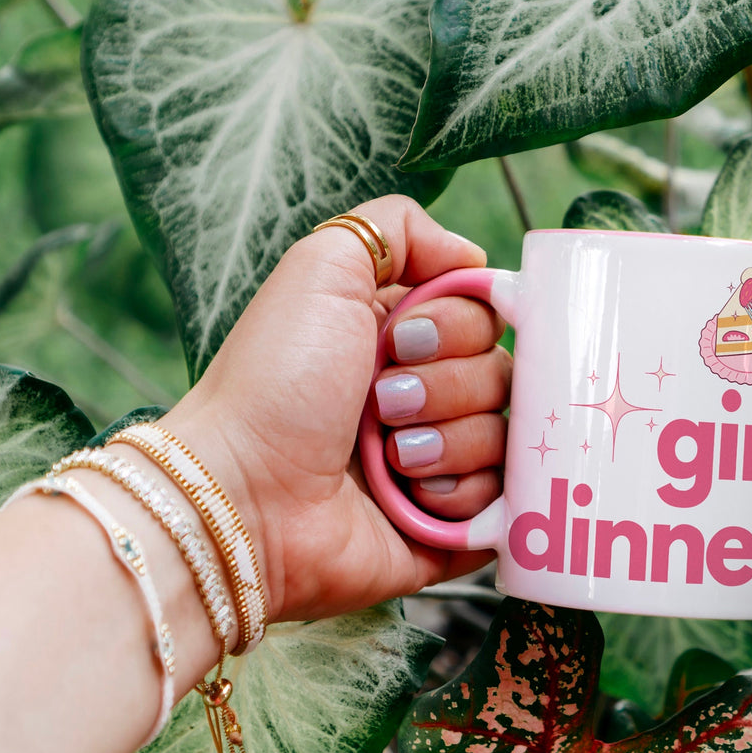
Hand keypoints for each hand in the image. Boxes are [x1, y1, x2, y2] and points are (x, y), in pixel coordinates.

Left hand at [160, 196, 507, 622]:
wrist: (244, 496)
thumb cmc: (274, 385)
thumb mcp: (321, 269)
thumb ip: (397, 226)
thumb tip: (473, 256)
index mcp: (402, 337)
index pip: (486, 314)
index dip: (459, 323)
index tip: (402, 338)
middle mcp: (426, 395)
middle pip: (503, 373)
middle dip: (446, 385)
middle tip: (383, 404)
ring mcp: (442, 463)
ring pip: (507, 436)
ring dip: (447, 441)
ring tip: (387, 458)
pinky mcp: (452, 526)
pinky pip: (504, 501)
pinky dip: (459, 495)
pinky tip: (408, 497)